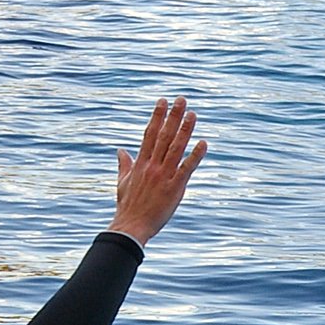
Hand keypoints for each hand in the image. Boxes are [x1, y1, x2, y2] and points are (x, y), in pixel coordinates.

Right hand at [108, 96, 208, 245]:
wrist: (132, 226)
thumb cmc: (128, 205)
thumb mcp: (123, 182)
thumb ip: (125, 164)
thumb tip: (121, 150)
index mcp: (141, 162)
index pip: (150, 133)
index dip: (157, 116)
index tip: (163, 101)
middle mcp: (152, 165)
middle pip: (164, 135)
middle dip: (173, 116)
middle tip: (181, 99)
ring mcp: (163, 175)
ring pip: (176, 148)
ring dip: (185, 130)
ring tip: (192, 114)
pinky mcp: (175, 187)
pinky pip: (187, 168)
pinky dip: (195, 155)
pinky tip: (203, 143)